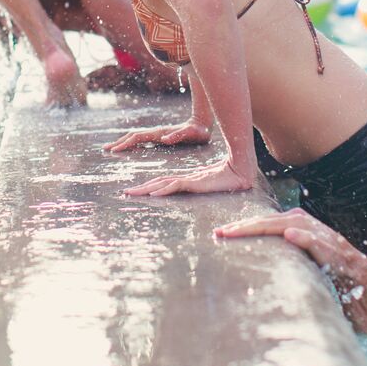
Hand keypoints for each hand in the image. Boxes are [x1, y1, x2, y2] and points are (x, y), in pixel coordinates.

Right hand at [105, 120, 210, 152]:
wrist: (202, 123)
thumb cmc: (198, 131)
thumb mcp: (192, 134)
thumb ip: (179, 135)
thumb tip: (164, 139)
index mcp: (159, 133)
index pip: (138, 137)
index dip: (125, 143)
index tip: (114, 150)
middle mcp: (156, 132)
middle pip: (133, 136)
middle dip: (119, 142)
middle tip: (105, 149)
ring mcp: (157, 133)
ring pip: (136, 136)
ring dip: (123, 141)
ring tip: (112, 148)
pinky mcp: (160, 136)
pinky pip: (142, 139)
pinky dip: (132, 142)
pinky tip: (130, 147)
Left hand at [124, 158, 254, 196]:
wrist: (240, 171)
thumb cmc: (228, 177)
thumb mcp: (211, 181)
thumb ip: (203, 181)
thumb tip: (201, 179)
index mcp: (187, 178)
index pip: (164, 181)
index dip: (150, 186)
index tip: (138, 191)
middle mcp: (185, 178)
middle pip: (158, 182)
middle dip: (141, 188)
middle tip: (125, 193)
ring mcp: (189, 180)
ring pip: (162, 184)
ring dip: (146, 189)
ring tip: (131, 193)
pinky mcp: (194, 182)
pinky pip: (175, 186)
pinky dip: (163, 190)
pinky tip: (153, 195)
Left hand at [214, 209, 366, 334]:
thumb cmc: (352, 314)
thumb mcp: (317, 292)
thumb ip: (296, 278)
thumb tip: (258, 282)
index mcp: (322, 246)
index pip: (286, 223)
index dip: (256, 225)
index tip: (224, 234)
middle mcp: (335, 244)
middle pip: (290, 220)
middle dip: (254, 224)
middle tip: (223, 232)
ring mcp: (348, 254)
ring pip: (308, 228)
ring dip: (272, 227)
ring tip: (243, 229)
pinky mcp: (359, 269)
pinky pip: (332, 250)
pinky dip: (311, 240)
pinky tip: (292, 235)